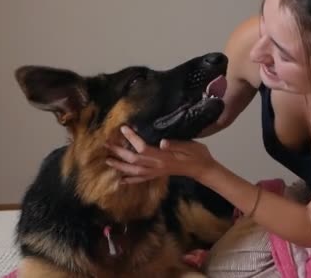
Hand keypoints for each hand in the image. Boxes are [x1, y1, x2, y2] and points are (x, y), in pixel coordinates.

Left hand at [105, 126, 219, 183]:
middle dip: (119, 152)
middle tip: (106, 144)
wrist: (203, 169)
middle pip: (134, 160)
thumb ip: (176, 145)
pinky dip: (130, 180)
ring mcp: (157, 172)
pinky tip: (121, 180)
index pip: (144, 148)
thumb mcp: (190, 146)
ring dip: (120, 166)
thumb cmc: (198, 155)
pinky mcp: (159, 174)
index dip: (132, 138)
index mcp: (164, 157)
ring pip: (134, 171)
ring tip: (108, 161)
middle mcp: (158, 166)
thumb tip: (162, 142)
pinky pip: (141, 179)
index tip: (123, 128)